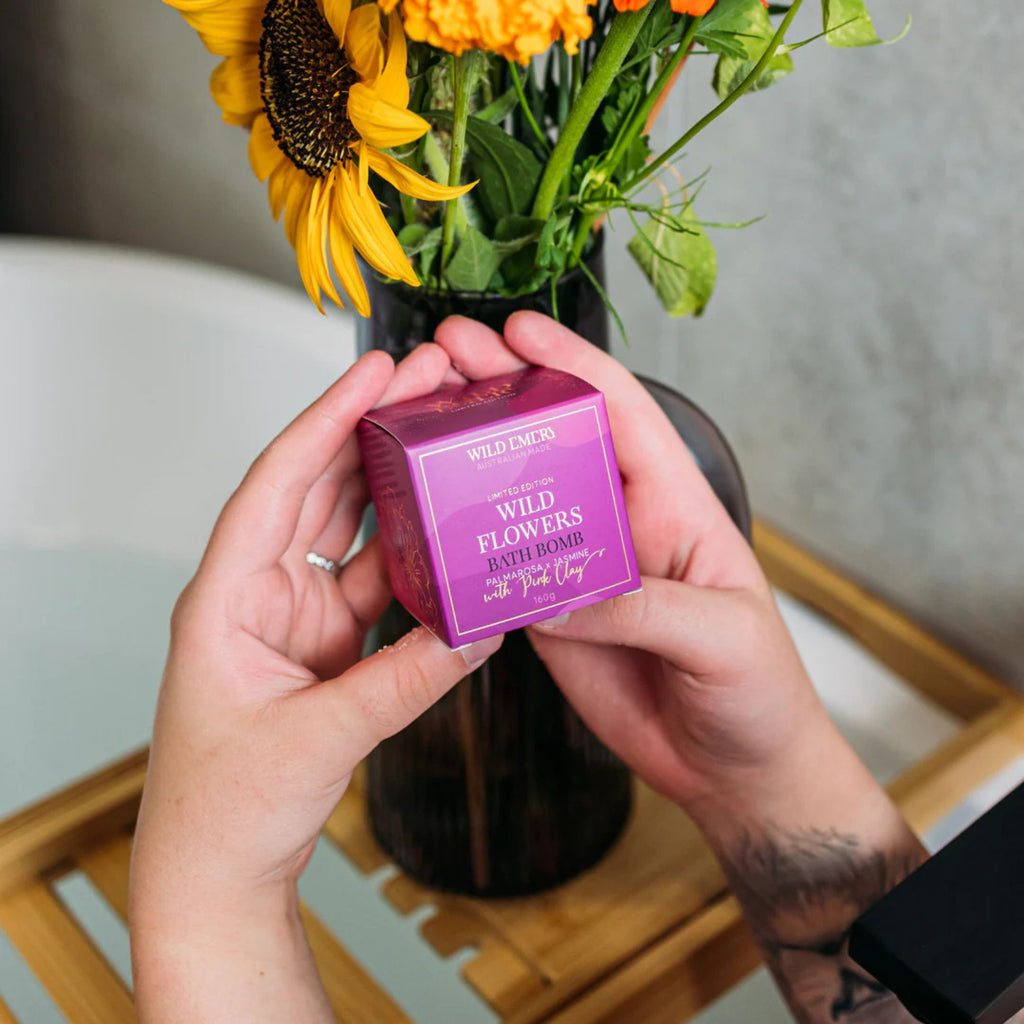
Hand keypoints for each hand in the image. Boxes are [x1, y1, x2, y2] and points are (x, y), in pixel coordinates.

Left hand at [130, 344, 501, 1021]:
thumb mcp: (318, 738)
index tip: (371, 373)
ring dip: (392, 482)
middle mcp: (258, 592)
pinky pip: (375, 582)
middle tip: (422, 383)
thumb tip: (476, 631)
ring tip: (439, 432)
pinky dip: (412, 556)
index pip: (277, 484)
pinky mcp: (327, 644)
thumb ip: (405, 681)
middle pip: (315, 488)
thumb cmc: (224, 810)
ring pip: (348, 528)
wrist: (218, 873)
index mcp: (225, 597)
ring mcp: (295, 615)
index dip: (324, 421)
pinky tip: (446, 527)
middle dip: (367, 430)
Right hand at [434, 312, 854, 819]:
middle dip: (502, 388)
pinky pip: (501, 570)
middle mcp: (619, 525)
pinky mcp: (552, 615)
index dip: (572, 365)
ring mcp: (580, 567)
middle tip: (444, 354)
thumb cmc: (757, 692)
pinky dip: (463, 544)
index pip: (622, 413)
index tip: (520, 330)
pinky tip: (426, 517)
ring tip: (418, 416)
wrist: (734, 769)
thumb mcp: (720, 637)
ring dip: (471, 458)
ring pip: (517, 498)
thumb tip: (552, 594)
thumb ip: (641, 609)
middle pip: (554, 440)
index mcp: (673, 506)